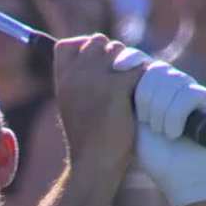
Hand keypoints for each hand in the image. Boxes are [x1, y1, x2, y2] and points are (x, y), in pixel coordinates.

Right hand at [52, 35, 144, 177]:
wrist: (93, 163)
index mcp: (62, 79)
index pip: (68, 45)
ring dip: (130, 64)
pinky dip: (144, 77)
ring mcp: (95, 79)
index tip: (97, 64)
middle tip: (120, 77)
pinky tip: (143, 93)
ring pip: (120, 50)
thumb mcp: (72, 105)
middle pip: (98, 41)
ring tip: (132, 86)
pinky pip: (138, 68)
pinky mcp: (116, 88)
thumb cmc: (88, 138)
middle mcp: (75, 75)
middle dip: (112, 55)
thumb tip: (100, 57)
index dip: (85, 48)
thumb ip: (79, 81)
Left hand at [123, 51, 205, 205]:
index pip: (142, 62)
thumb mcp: (136, 130)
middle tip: (148, 123)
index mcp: (156, 91)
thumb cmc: (162, 161)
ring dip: (161, 110)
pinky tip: (174, 133)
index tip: (117, 67)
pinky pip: (189, 93)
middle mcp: (176, 87)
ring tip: (164, 133)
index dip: (130, 60)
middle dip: (146, 96)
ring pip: (172, 80)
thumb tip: (113, 73)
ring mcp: (196, 91)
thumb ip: (126, 104)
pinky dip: (176, 114)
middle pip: (156, 69)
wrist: (191, 182)